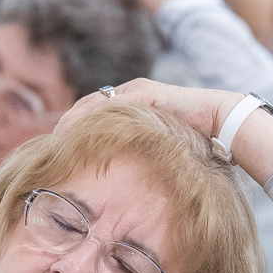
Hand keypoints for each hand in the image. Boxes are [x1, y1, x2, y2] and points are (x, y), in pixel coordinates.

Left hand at [55, 77, 240, 141]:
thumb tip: (120, 183)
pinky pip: (110, 105)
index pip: (90, 114)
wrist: (222, 122)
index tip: (56, 150)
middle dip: (66, 126)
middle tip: (50, 148)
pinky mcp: (145, 92)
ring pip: (92, 104)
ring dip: (73, 123)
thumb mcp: (156, 148)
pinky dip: (92, 118)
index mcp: (130, 104)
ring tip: (58, 143)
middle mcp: (130, 93)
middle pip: (85, 107)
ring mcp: (136, 90)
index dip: (71, 130)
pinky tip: (80, 134)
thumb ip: (138, 154)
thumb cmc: (194, 140)